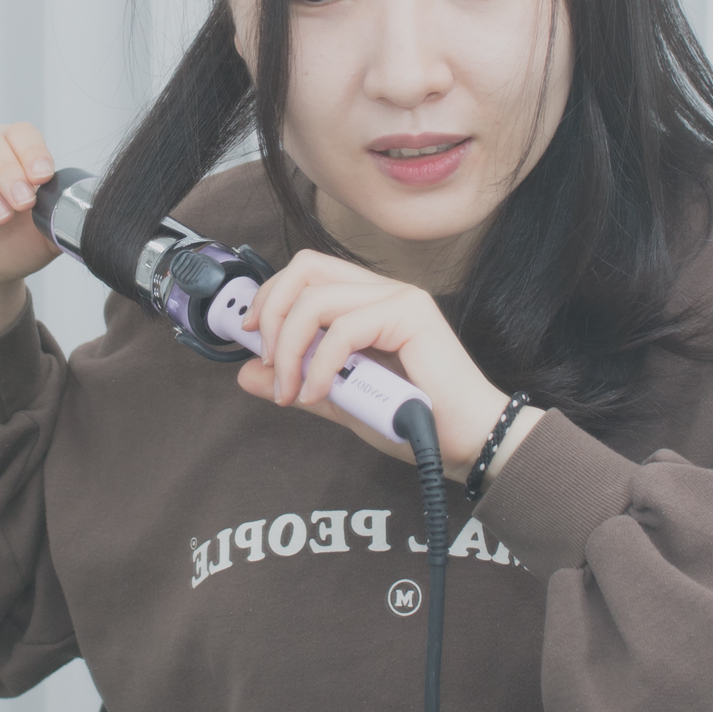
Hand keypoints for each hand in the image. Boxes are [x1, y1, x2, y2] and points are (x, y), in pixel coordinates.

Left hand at [236, 251, 510, 476]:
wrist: (466, 443)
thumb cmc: (416, 422)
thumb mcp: (341, 400)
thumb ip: (297, 381)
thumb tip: (246, 372)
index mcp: (368, 301)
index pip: (307, 272)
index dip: (270, 297)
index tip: (250, 336)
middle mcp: (383, 290)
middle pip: (307, 268)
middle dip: (272, 311)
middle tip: (268, 360)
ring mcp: (399, 298)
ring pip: (317, 299)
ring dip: (291, 349)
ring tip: (293, 391)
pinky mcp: (411, 315)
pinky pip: (343, 329)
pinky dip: (319, 365)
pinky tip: (318, 395)